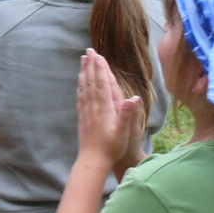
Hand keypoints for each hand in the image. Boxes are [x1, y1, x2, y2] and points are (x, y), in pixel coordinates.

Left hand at [77, 49, 143, 168]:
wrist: (93, 161)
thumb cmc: (111, 148)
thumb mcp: (123, 132)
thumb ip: (127, 114)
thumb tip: (133, 98)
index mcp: (104, 108)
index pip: (102, 83)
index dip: (100, 68)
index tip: (97, 55)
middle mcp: (93, 107)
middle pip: (91, 82)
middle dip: (90, 65)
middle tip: (88, 50)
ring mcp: (86, 112)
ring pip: (84, 87)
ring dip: (84, 72)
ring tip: (82, 61)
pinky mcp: (83, 118)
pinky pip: (81, 97)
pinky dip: (80, 86)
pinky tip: (80, 82)